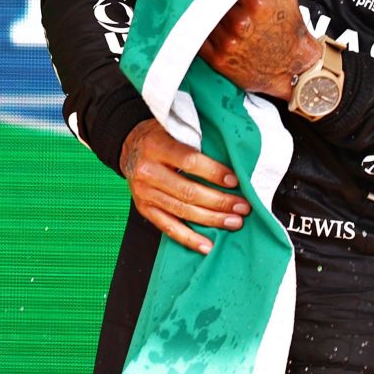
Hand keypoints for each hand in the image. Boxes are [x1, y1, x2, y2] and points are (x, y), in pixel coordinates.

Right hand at [119, 117, 250, 254]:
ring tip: (234, 222)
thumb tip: (232, 157)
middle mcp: (148, 171)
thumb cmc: (160, 136)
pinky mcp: (144, 209)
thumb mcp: (174, 128)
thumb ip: (197, 141)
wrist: (130, 147)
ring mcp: (144, 193)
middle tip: (242, 207)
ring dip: (211, 220)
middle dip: (220, 202)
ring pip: (182, 211)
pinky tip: (207, 245)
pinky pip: (168, 227)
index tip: (235, 181)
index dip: (214, 172)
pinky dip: (189, 238)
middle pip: (188, 191)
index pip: (190, 161)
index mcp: (157, 146)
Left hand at [200, 0, 322, 100]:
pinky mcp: (218, 59)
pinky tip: (203, 28)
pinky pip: (199, 39)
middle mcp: (240, 22)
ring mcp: (228, 42)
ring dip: (205, 14)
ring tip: (208, 10)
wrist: (292, 65)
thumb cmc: (289, 28)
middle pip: (213, 0)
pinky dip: (199, 31)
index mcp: (256, 3)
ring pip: (204, 18)